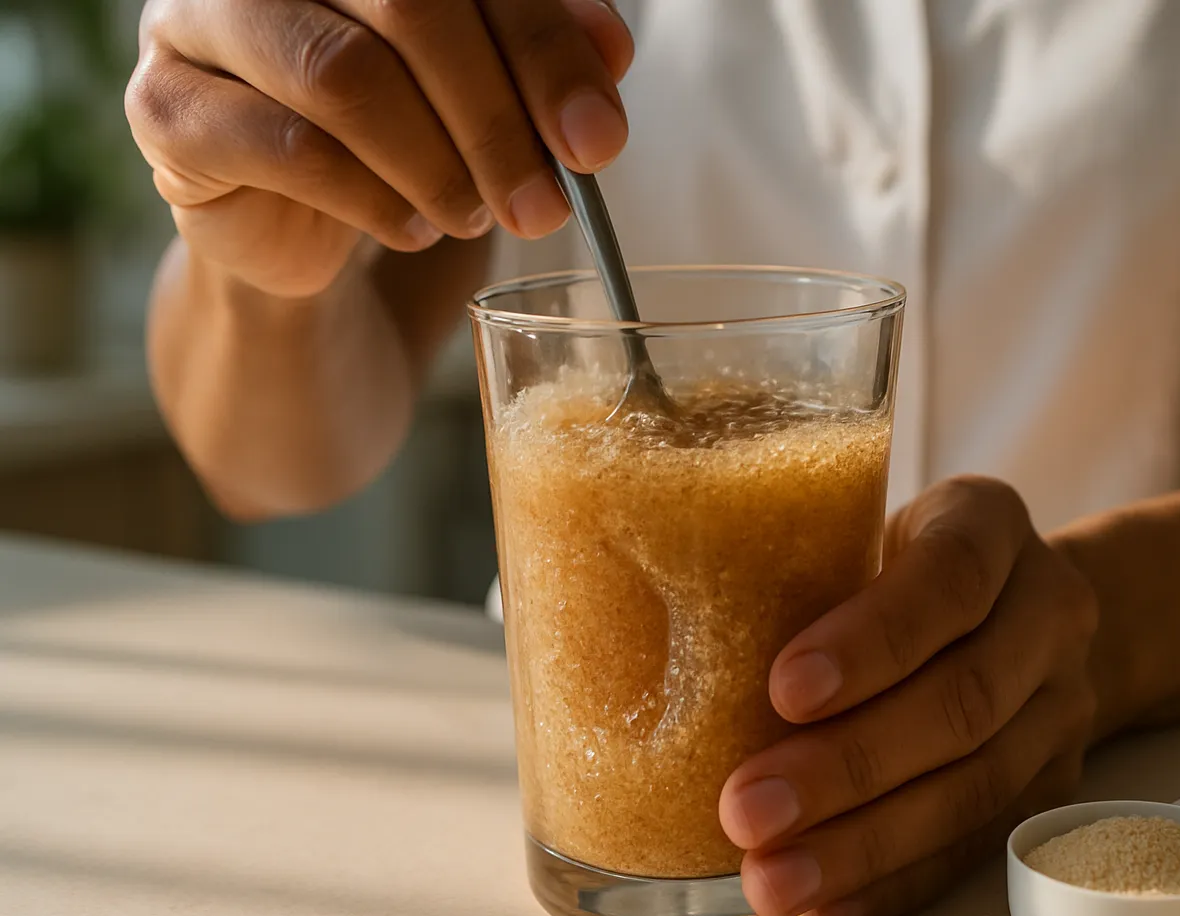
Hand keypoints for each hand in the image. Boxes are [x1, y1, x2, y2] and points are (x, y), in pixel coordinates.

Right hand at [126, 0, 632, 296]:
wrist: (293, 219)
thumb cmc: (395, 131)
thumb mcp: (482, 90)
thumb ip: (539, 57)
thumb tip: (609, 59)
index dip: (545, 48)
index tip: (597, 140)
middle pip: (409, 6)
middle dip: (494, 119)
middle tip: (543, 206)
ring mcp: (201, 20)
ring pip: (344, 76)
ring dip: (433, 164)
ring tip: (475, 217)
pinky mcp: (167, 108)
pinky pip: (287, 149)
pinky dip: (370, 200)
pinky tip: (411, 227)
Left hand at [718, 477, 1099, 915]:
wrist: (1025, 602)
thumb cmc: (895, 557)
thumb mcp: (856, 522)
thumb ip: (791, 563)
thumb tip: (643, 632)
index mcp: (991, 523)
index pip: (950, 576)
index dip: (874, 640)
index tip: (784, 690)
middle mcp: (1046, 610)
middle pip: (962, 698)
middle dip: (850, 766)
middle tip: (747, 811)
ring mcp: (1060, 704)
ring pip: (975, 788)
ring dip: (867, 845)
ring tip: (772, 881)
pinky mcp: (1050, 782)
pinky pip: (976, 848)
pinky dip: (895, 885)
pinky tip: (828, 911)